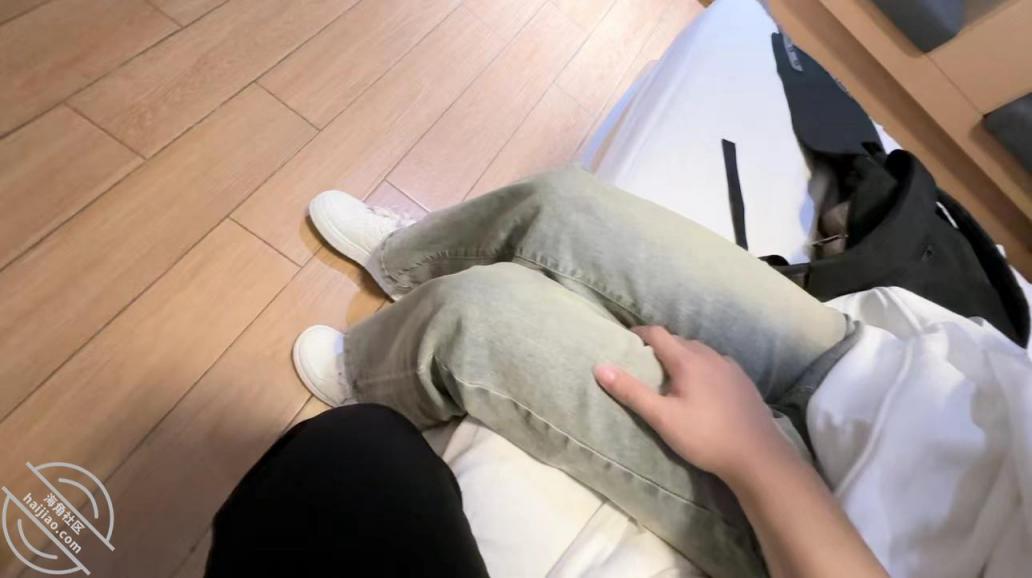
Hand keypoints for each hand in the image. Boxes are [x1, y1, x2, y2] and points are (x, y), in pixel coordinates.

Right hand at [594, 326, 791, 480]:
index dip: (639, 334)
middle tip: (645, 362)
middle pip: (680, 341)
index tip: (626, 340)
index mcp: (688, 360)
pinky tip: (703, 387)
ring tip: (671, 375)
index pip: (658, 334)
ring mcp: (731, 368)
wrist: (757, 455)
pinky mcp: (744, 381)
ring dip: (683, 356)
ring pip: (701, 352)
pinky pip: (717, 364)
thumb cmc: (705, 436)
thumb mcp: (662, 418)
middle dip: (660, 346)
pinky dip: (703, 367)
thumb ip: (631, 392)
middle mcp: (710, 356)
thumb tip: (601, 367)